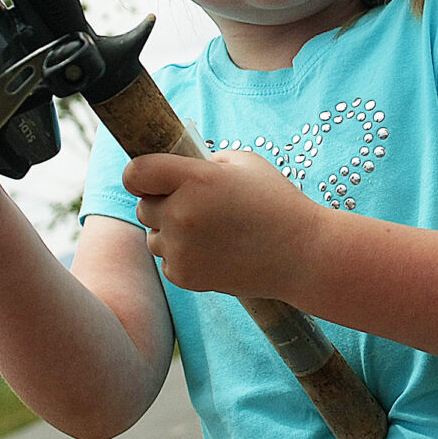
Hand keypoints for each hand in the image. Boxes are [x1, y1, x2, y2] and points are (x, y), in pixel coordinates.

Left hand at [123, 149, 323, 298]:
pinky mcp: (184, 276)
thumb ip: (203, 162)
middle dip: (163, 203)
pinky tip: (216, 250)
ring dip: (171, 231)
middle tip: (197, 206)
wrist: (301, 253)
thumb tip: (175, 168)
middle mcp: (181, 213)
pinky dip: (184, 255)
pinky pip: (168, 259)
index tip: (152, 179)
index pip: (136, 173)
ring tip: (210, 230)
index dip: (141, 175)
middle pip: (143, 206)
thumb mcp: (245, 163)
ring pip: (153, 236)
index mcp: (195, 178)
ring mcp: (181, 248)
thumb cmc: (276, 201)